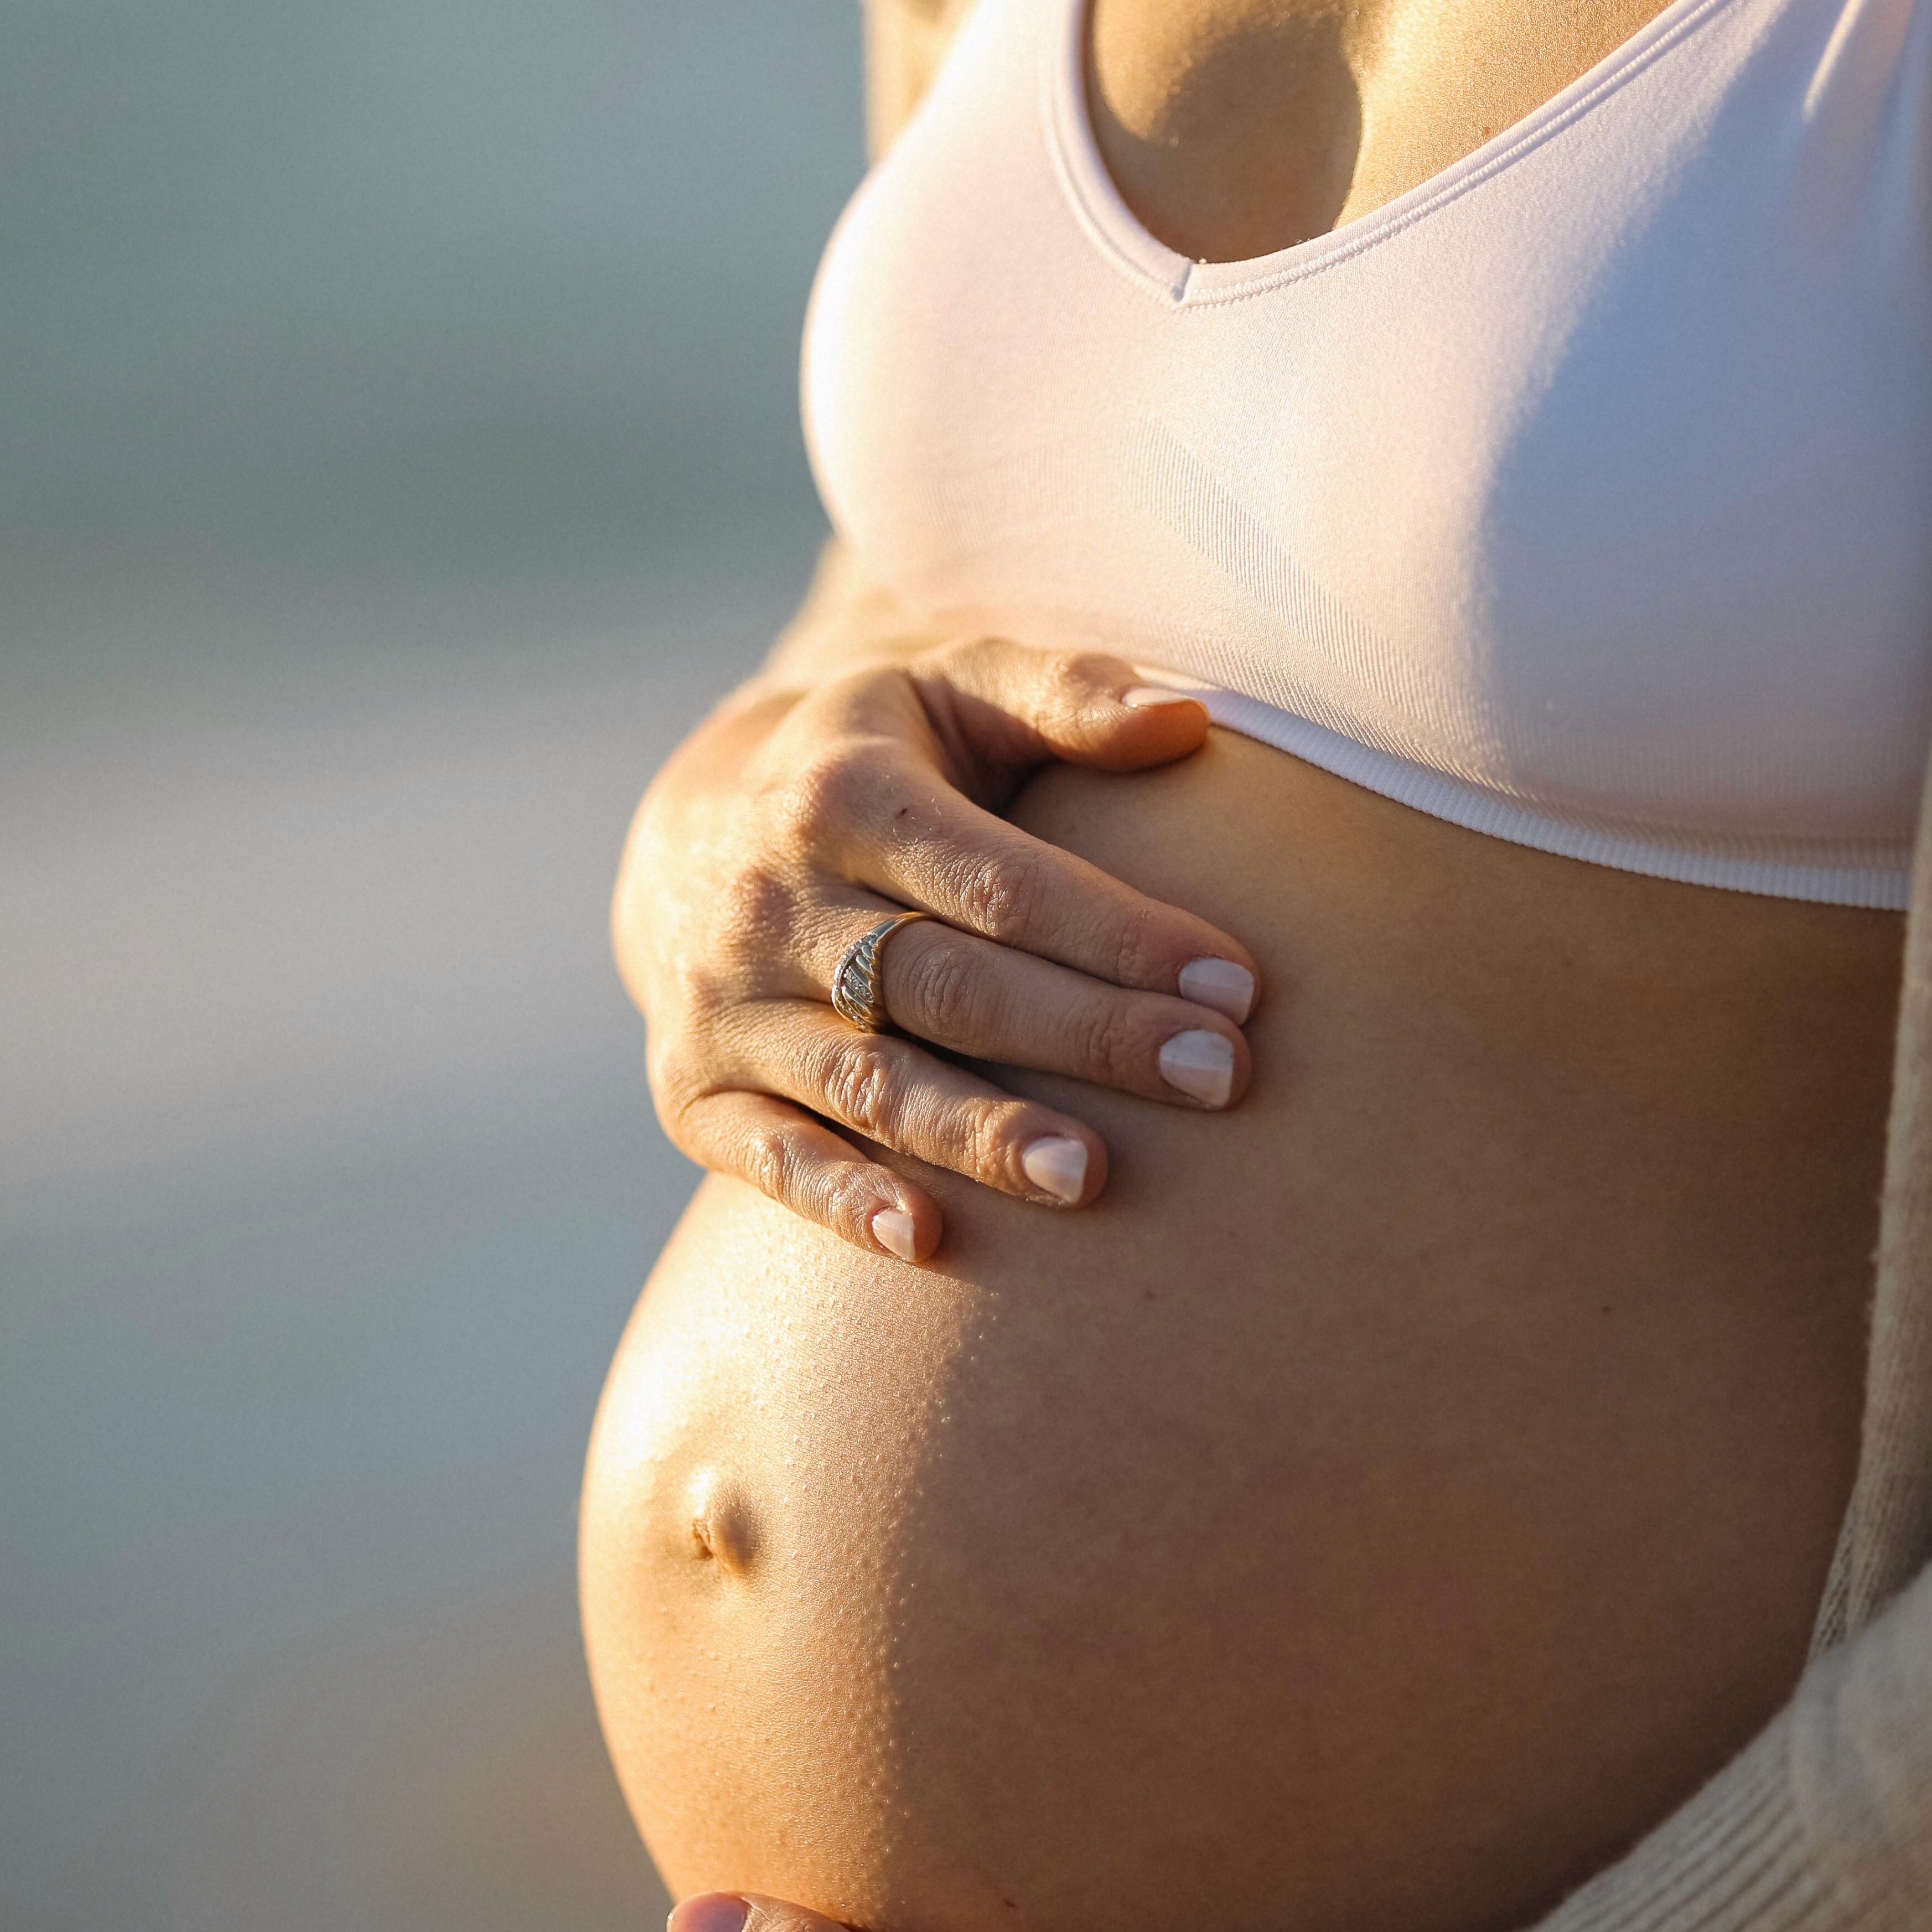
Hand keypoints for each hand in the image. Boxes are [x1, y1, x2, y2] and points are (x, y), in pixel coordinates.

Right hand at [611, 639, 1260, 1263]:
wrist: (693, 837)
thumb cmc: (882, 763)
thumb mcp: (955, 690)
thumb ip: (1069, 697)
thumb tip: (1189, 718)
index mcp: (845, 793)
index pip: (1001, 879)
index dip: (1119, 935)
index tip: (1238, 985)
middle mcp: (774, 902)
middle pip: (949, 983)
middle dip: (1090, 1034)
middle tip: (1219, 1078)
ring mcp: (727, 1004)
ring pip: (869, 1080)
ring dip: (979, 1132)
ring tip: (1091, 1176)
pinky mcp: (693, 1092)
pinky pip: (768, 1156)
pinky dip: (839, 1199)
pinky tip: (923, 1241)